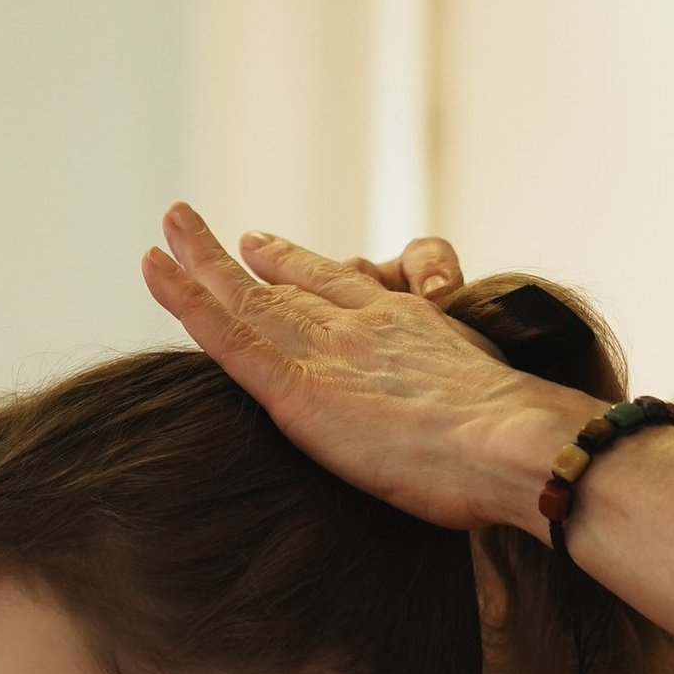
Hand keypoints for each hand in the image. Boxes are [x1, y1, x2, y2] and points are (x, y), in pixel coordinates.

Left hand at [142, 204, 578, 531]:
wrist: (514, 445)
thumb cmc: (517, 451)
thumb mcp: (491, 409)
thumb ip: (462, 411)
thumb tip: (476, 450)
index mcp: (405, 328)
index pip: (338, 289)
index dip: (294, 266)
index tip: (259, 245)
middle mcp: (359, 326)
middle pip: (282, 285)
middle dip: (232, 257)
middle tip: (188, 223)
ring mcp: (326, 352)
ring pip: (246, 299)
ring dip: (198, 263)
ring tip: (165, 231)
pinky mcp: (298, 388)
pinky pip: (229, 335)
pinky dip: (187, 302)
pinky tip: (155, 273)